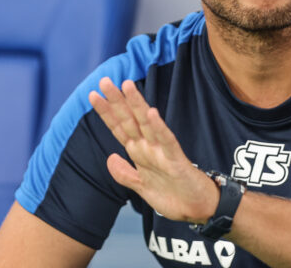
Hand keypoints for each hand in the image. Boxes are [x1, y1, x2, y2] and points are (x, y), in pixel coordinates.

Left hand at [88, 77, 218, 222]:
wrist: (198, 210)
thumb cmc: (174, 196)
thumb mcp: (142, 187)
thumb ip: (125, 174)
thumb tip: (109, 157)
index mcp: (139, 152)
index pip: (119, 128)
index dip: (106, 112)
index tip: (92, 95)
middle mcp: (149, 147)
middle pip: (130, 120)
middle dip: (117, 101)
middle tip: (104, 80)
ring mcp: (162, 152)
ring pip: (147, 123)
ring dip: (137, 104)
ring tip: (127, 86)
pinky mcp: (176, 160)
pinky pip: (167, 141)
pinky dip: (159, 128)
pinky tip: (152, 113)